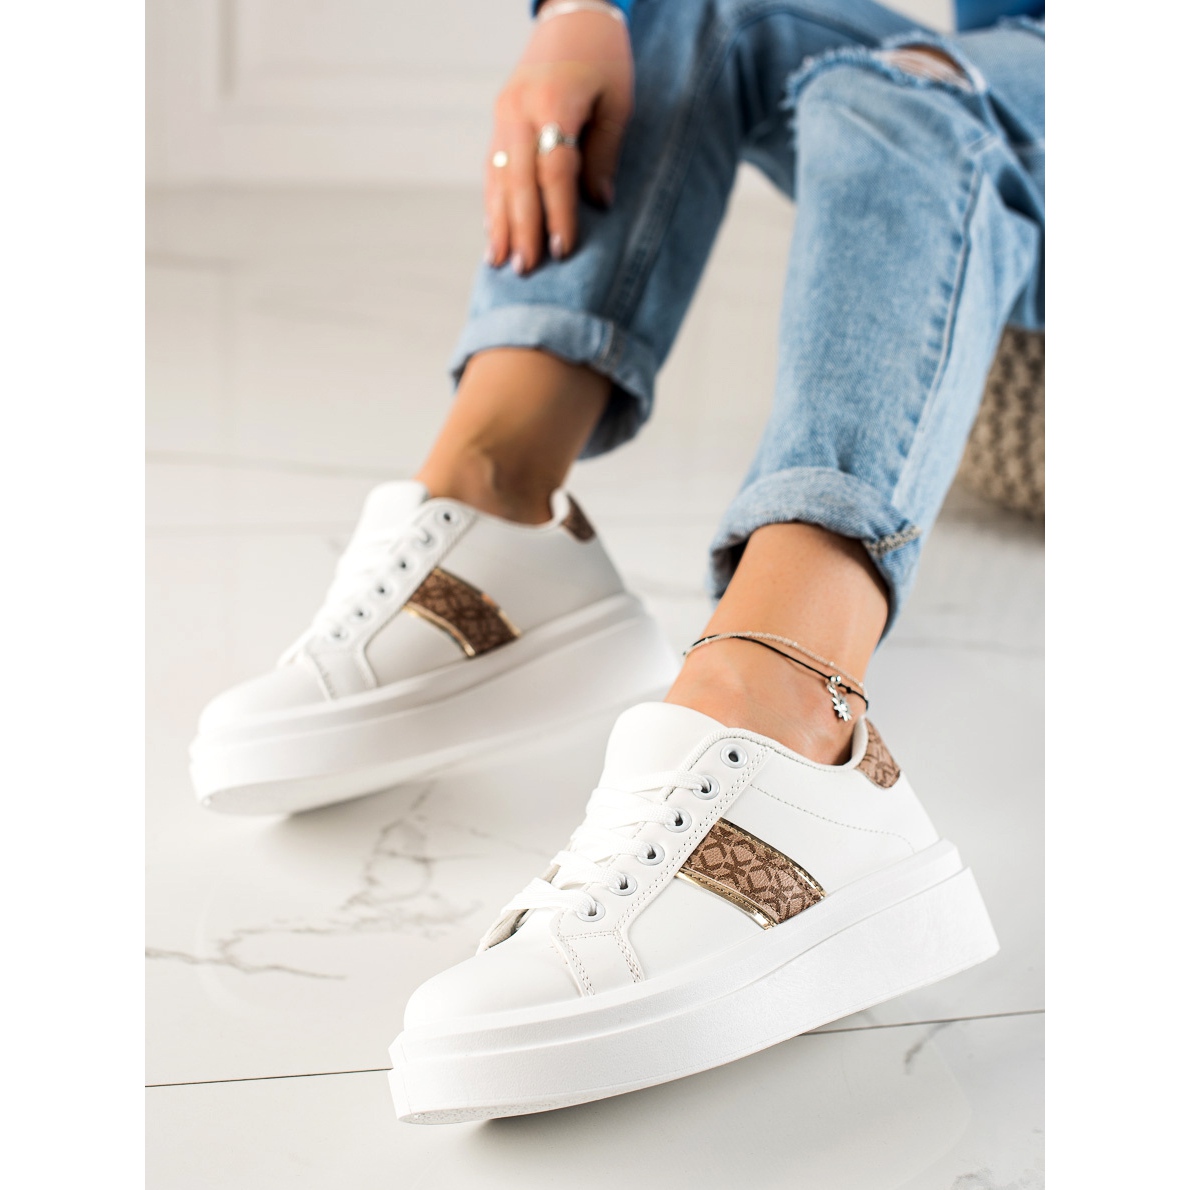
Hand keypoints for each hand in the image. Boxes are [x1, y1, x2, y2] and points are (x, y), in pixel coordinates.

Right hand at [485, 1, 633, 273]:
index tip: (563, 249)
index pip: (554, 168)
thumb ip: (605, 152)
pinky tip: (494, 233)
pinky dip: (492, 203)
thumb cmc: (604, 60)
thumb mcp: (617, 102)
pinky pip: (492, 169)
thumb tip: (599, 205)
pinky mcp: (498, 121)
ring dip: (499, 223)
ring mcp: (503, 115)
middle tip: (526, 269)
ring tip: (500, 262)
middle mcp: (519, 110)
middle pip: (519, 179)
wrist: (572, 15)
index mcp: (554, 101)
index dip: (558, 212)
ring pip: (498, 177)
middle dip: (523, 228)